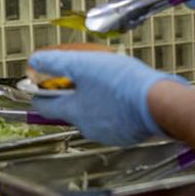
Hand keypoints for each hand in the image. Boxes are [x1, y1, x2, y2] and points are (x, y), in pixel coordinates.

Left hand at [29, 51, 185, 145]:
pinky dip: (113, 108)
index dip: (39, 94)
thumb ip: (56, 62)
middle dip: (72, 93)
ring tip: (106, 82)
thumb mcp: (83, 64)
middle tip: (81, 76)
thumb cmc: (123, 83)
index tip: (38, 85)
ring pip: (92, 115)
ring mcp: (107, 134)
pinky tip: (122, 94)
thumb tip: (35, 61)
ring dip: (94, 100)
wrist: (159, 102)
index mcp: (74, 112)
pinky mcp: (126, 135)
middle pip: (70, 110)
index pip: (45, 107)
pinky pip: (112, 120)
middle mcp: (87, 127)